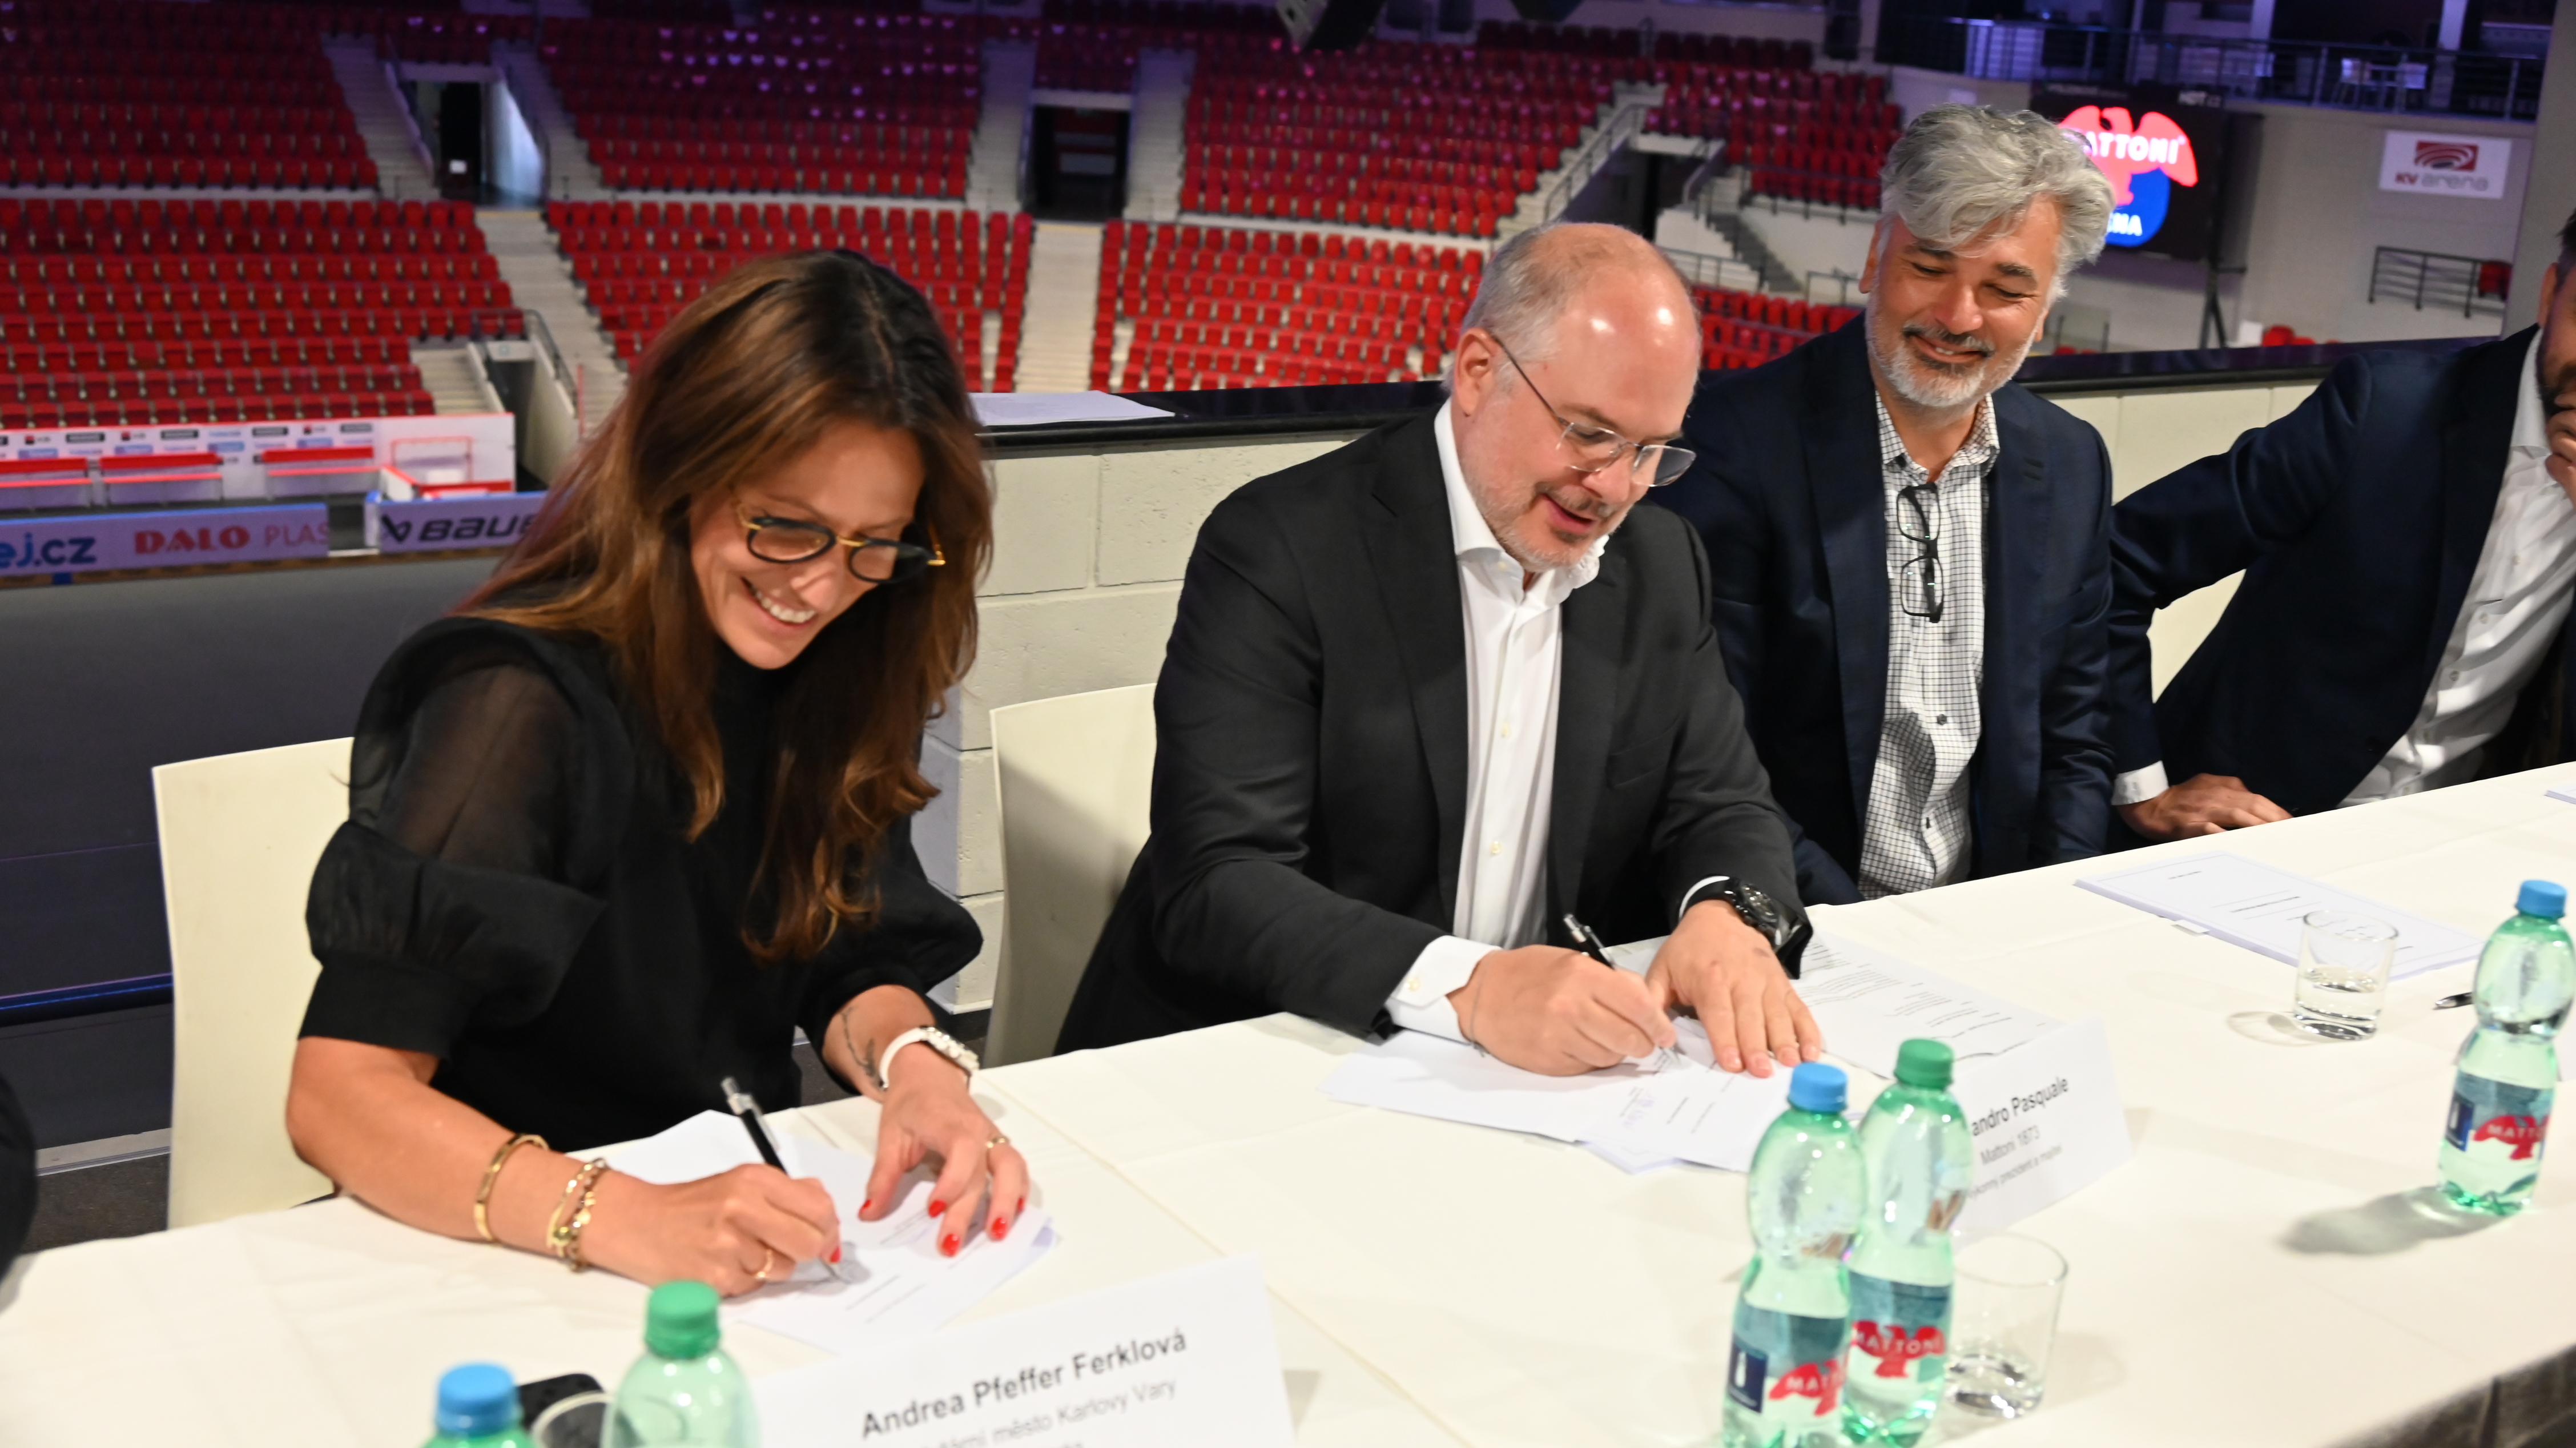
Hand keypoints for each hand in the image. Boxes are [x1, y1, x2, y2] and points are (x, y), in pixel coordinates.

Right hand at [580, 1164, 838, 1295]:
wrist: (634, 1222)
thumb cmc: (691, 1206)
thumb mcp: (741, 1182)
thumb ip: (787, 1194)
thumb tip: (827, 1216)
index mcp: (754, 1180)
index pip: (819, 1208)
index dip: (828, 1228)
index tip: (824, 1236)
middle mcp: (742, 1209)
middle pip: (809, 1243)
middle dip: (807, 1251)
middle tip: (787, 1247)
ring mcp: (728, 1246)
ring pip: (784, 1270)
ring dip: (771, 1267)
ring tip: (741, 1251)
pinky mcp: (714, 1279)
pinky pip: (754, 1288)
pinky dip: (744, 1281)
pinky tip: (721, 1265)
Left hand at [860, 1046, 1029, 1257]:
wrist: (928, 1074)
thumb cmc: (910, 1103)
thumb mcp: (890, 1137)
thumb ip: (883, 1177)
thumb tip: (870, 1214)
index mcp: (951, 1125)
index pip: (963, 1153)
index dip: (951, 1184)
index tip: (932, 1210)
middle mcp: (978, 1131)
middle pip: (985, 1172)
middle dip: (970, 1210)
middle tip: (950, 1245)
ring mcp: (991, 1137)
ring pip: (1012, 1168)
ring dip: (1007, 1202)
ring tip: (995, 1234)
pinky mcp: (996, 1145)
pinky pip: (1017, 1167)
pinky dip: (1020, 1190)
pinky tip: (1015, 1214)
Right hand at [1445, 943, 1674, 1075]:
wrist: (1484, 994)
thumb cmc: (1529, 975)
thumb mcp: (1571, 962)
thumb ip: (1610, 981)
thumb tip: (1647, 1004)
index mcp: (1582, 976)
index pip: (1638, 1005)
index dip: (1658, 1023)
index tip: (1664, 1032)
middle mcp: (1572, 1006)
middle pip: (1630, 1037)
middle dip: (1644, 1043)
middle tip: (1644, 1042)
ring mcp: (1559, 1036)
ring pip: (1612, 1057)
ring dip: (1617, 1052)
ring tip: (1605, 1039)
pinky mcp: (1549, 1059)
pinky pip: (1588, 1066)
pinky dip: (1592, 1059)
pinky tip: (1581, 1045)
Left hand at [1647, 900, 1818, 1076]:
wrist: (1721, 916)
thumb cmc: (1689, 949)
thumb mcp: (1662, 968)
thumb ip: (1654, 1001)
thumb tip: (1653, 1035)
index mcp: (1710, 977)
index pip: (1719, 1013)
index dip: (1726, 1039)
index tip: (1732, 1063)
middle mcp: (1742, 979)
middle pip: (1750, 1017)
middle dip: (1756, 1046)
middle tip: (1761, 1072)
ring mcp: (1767, 981)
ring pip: (1777, 1014)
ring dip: (1784, 1040)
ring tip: (1790, 1064)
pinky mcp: (1783, 984)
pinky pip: (1798, 1009)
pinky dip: (1808, 1031)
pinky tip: (1811, 1052)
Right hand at [2117, 773, 2289, 840]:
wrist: (2148, 803)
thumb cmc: (2179, 797)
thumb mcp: (2206, 784)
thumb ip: (2230, 790)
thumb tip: (2251, 799)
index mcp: (2223, 787)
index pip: (2257, 798)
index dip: (2275, 811)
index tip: (2290, 823)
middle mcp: (2216, 797)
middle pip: (2253, 806)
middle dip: (2274, 819)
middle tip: (2290, 832)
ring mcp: (2204, 811)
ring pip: (2238, 816)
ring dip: (2258, 826)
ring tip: (2274, 837)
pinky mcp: (2190, 825)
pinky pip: (2211, 830)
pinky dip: (2226, 835)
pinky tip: (2240, 842)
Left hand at [2545, 388, 2575, 498]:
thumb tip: (2571, 409)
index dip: (2572, 396)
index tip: (2560, 400)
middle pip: (2569, 418)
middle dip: (2556, 423)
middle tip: (2554, 431)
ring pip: (2559, 440)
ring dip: (2556, 446)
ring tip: (2563, 454)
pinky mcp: (2575, 478)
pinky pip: (2553, 462)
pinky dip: (2554, 466)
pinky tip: (2563, 471)